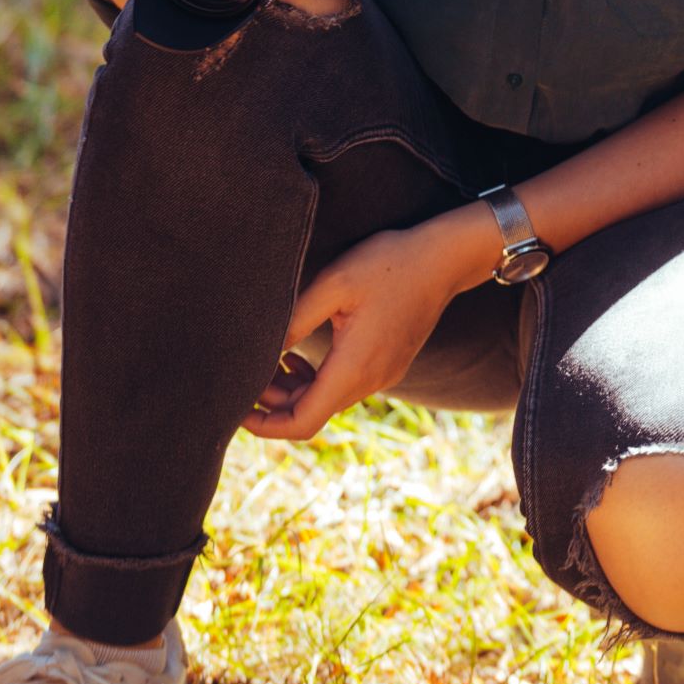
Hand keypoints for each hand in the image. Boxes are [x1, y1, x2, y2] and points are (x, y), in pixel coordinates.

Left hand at [242, 221, 469, 440]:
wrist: (445, 258)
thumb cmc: (388, 263)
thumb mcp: (334, 284)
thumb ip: (295, 320)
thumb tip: (258, 352)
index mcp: (354, 368)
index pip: (302, 422)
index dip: (266, 426)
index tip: (238, 411)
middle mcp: (370, 381)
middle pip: (313, 413)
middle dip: (275, 404)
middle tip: (245, 375)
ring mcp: (384, 375)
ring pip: (329, 400)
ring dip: (295, 391)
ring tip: (270, 361)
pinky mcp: (390, 364)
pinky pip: (346, 386)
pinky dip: (317, 381)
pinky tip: (299, 356)